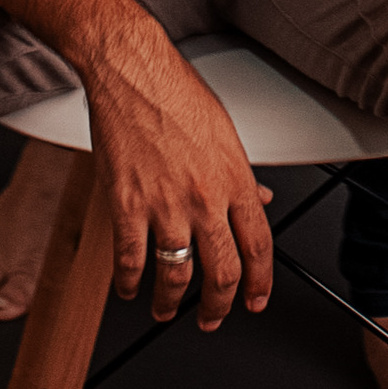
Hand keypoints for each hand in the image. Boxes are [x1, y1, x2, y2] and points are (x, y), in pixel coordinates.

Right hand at [87, 25, 275, 327]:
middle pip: (222, 271)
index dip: (259, 283)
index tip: (255, 300)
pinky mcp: (126, 203)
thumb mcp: (226, 132)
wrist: (131, 70)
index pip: (258, 246)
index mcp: (235, 178)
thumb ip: (243, 175)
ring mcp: (165, 203)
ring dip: (172, 302)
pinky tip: (130, 288)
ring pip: (176, 274)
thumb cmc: (177, 92)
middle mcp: (205, 197)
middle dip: (220, 305)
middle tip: (213, 318)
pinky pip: (130, 258)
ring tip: (167, 311)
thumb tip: (261, 202)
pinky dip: (130, 282)